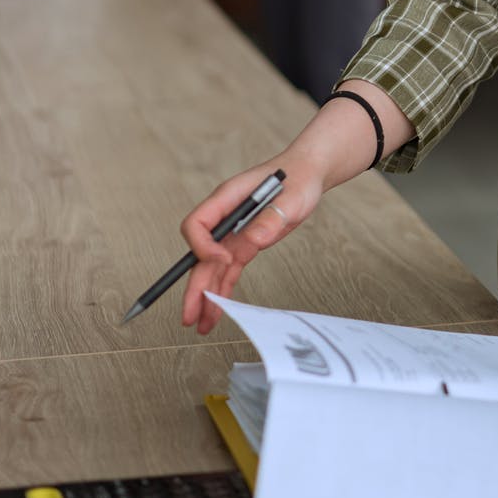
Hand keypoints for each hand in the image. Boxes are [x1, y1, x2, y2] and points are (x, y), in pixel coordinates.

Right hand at [178, 150, 323, 334]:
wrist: (308, 173)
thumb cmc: (299, 176)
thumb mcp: (292, 196)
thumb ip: (273, 216)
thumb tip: (254, 239)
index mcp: (228, 198)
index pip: (198, 224)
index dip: (204, 246)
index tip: (224, 260)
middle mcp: (225, 217)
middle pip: (200, 254)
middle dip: (194, 285)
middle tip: (189, 314)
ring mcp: (233, 231)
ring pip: (213, 268)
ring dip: (207, 296)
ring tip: (201, 324)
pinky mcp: (245, 243)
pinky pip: (229, 269)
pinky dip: (223, 288)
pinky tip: (217, 308)